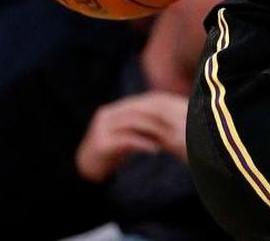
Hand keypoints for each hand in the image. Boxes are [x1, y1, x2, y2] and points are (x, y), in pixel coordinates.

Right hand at [75, 92, 189, 182]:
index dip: (166, 107)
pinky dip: (144, 143)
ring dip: (155, 130)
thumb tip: (172, 119)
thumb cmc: (112, 151)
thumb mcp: (129, 134)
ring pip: (135, 123)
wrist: (86, 169)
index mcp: (116, 109)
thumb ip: (145, 125)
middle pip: (141, 110)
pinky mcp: (101, 143)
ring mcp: (103, 127)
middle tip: (181, 125)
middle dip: (163, 117)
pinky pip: (127, 140)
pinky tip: (156, 150)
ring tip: (171, 139)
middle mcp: (108, 114)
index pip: (145, 101)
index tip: (184, 114)